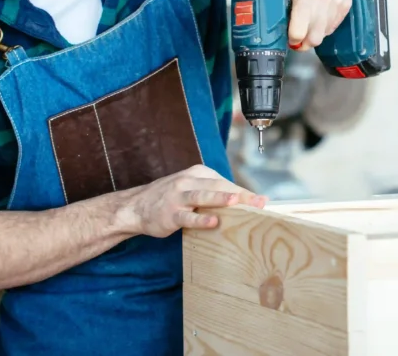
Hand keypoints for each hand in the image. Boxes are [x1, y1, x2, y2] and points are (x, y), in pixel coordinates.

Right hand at [119, 164, 266, 237]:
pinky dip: (200, 219)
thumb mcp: (191, 188)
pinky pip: (187, 217)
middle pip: (218, 186)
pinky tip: (213, 222)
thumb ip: (212, 192)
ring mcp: (178, 197)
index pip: (224, 182)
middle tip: (259, 203)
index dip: (243, 191)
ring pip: (203, 196)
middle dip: (240, 195)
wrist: (136, 206)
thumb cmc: (170, 198)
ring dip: (221, 198)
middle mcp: (188, 182)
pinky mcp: (170, 214)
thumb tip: (243, 201)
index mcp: (197, 173)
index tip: (261, 201)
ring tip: (237, 202)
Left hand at [286, 0, 353, 50]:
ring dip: (314, 33)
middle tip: (295, 38)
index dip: (290, 38)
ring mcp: (338, 3)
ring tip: (306, 24)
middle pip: (314, 39)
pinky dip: (325, 25)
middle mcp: (324, 1)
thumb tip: (270, 19)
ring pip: (325, 34)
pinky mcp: (346, 3)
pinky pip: (335, 25)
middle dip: (302, 43)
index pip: (298, 32)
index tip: (287, 37)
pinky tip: (318, 16)